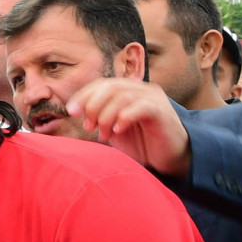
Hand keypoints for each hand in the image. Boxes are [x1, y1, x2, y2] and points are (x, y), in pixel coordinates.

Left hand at [66, 78, 189, 177]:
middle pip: (110, 87)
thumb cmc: (141, 143)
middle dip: (93, 106)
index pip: (102, 84)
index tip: (71, 112)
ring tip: (103, 135)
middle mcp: (142, 90)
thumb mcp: (113, 128)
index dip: (84, 95)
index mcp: (129, 91)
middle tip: (88, 126)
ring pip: (122, 96)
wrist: (170, 157)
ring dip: (106, 116)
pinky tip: (118, 131)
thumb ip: (98, 117)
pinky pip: (139, 107)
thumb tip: (75, 111)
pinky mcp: (162, 111)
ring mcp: (153, 98)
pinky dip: (124, 118)